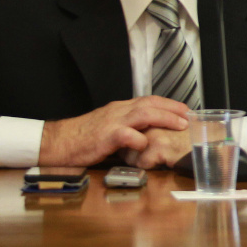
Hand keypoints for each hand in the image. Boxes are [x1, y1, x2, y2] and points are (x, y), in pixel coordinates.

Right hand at [38, 96, 190, 166]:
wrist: (58, 142)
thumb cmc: (83, 138)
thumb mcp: (108, 127)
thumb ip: (127, 127)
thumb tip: (148, 134)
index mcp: (119, 109)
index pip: (149, 100)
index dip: (168, 104)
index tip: (184, 110)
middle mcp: (118, 111)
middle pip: (150, 103)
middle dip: (172, 108)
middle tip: (189, 116)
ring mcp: (112, 123)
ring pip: (144, 114)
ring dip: (164, 118)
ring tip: (179, 125)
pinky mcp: (105, 136)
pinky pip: (128, 135)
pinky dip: (140, 140)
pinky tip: (146, 146)